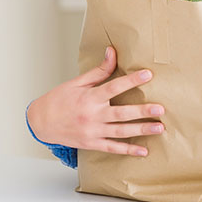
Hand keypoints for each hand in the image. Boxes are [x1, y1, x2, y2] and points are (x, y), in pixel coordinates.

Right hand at [27, 46, 164, 156]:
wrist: (40, 123)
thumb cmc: (59, 99)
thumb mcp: (77, 82)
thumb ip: (99, 70)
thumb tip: (112, 51)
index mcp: (89, 98)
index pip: (113, 87)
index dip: (131, 80)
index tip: (148, 74)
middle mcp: (92, 116)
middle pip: (121, 113)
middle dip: (142, 111)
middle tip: (160, 109)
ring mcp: (92, 131)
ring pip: (121, 131)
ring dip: (141, 130)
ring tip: (159, 127)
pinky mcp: (91, 143)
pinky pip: (113, 148)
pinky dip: (128, 150)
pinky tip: (144, 150)